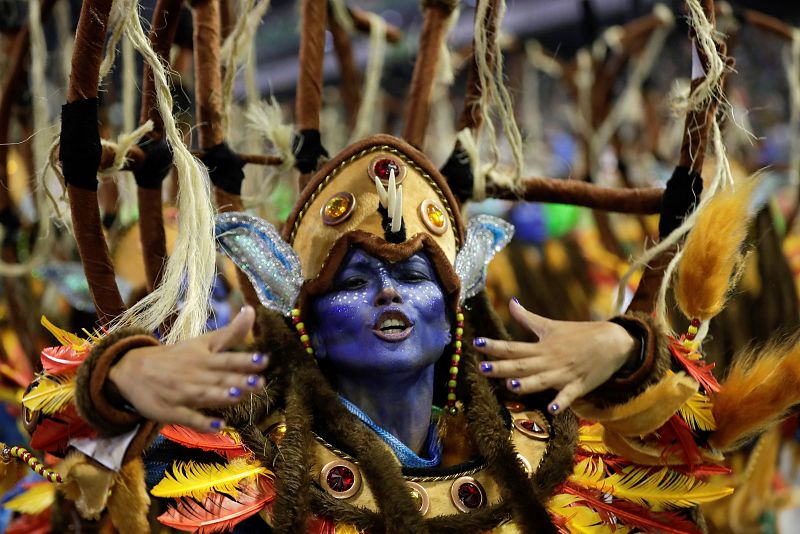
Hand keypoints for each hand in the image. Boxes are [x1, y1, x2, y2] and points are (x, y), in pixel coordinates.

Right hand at [109, 306, 267, 431]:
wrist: (132, 369)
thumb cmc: (176, 356)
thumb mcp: (202, 342)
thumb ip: (230, 333)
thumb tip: (252, 310)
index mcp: (203, 357)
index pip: (227, 358)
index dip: (245, 359)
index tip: (264, 359)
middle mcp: (194, 374)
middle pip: (219, 378)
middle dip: (238, 380)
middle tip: (260, 382)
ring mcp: (181, 393)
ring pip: (204, 395)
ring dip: (220, 396)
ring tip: (238, 396)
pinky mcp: (171, 411)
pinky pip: (188, 418)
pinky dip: (202, 423)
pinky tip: (218, 426)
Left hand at [473, 299, 637, 413]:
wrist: (612, 341)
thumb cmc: (579, 334)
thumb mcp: (551, 325)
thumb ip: (527, 318)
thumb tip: (510, 302)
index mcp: (542, 347)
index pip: (513, 346)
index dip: (494, 346)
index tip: (476, 343)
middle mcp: (549, 361)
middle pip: (522, 365)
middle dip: (501, 367)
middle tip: (481, 368)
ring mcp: (564, 374)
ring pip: (541, 381)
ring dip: (526, 384)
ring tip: (510, 386)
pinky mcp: (579, 386)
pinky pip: (568, 396)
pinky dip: (560, 402)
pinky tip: (551, 409)